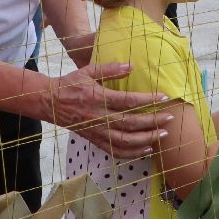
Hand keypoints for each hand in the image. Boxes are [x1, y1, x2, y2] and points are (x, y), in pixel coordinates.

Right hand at [46, 63, 174, 158]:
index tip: (164, 97)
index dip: (147, 99)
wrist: (49, 102)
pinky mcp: (94, 140)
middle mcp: (98, 116)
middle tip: (170, 118)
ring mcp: (96, 131)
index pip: (127, 100)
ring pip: (124, 140)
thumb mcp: (88, 70)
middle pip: (130, 123)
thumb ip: (110, 69)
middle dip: (152, 121)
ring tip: (162, 134)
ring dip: (146, 139)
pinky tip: (146, 149)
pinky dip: (132, 152)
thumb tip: (131, 66)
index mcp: (97, 97)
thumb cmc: (70, 84)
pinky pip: (114, 150)